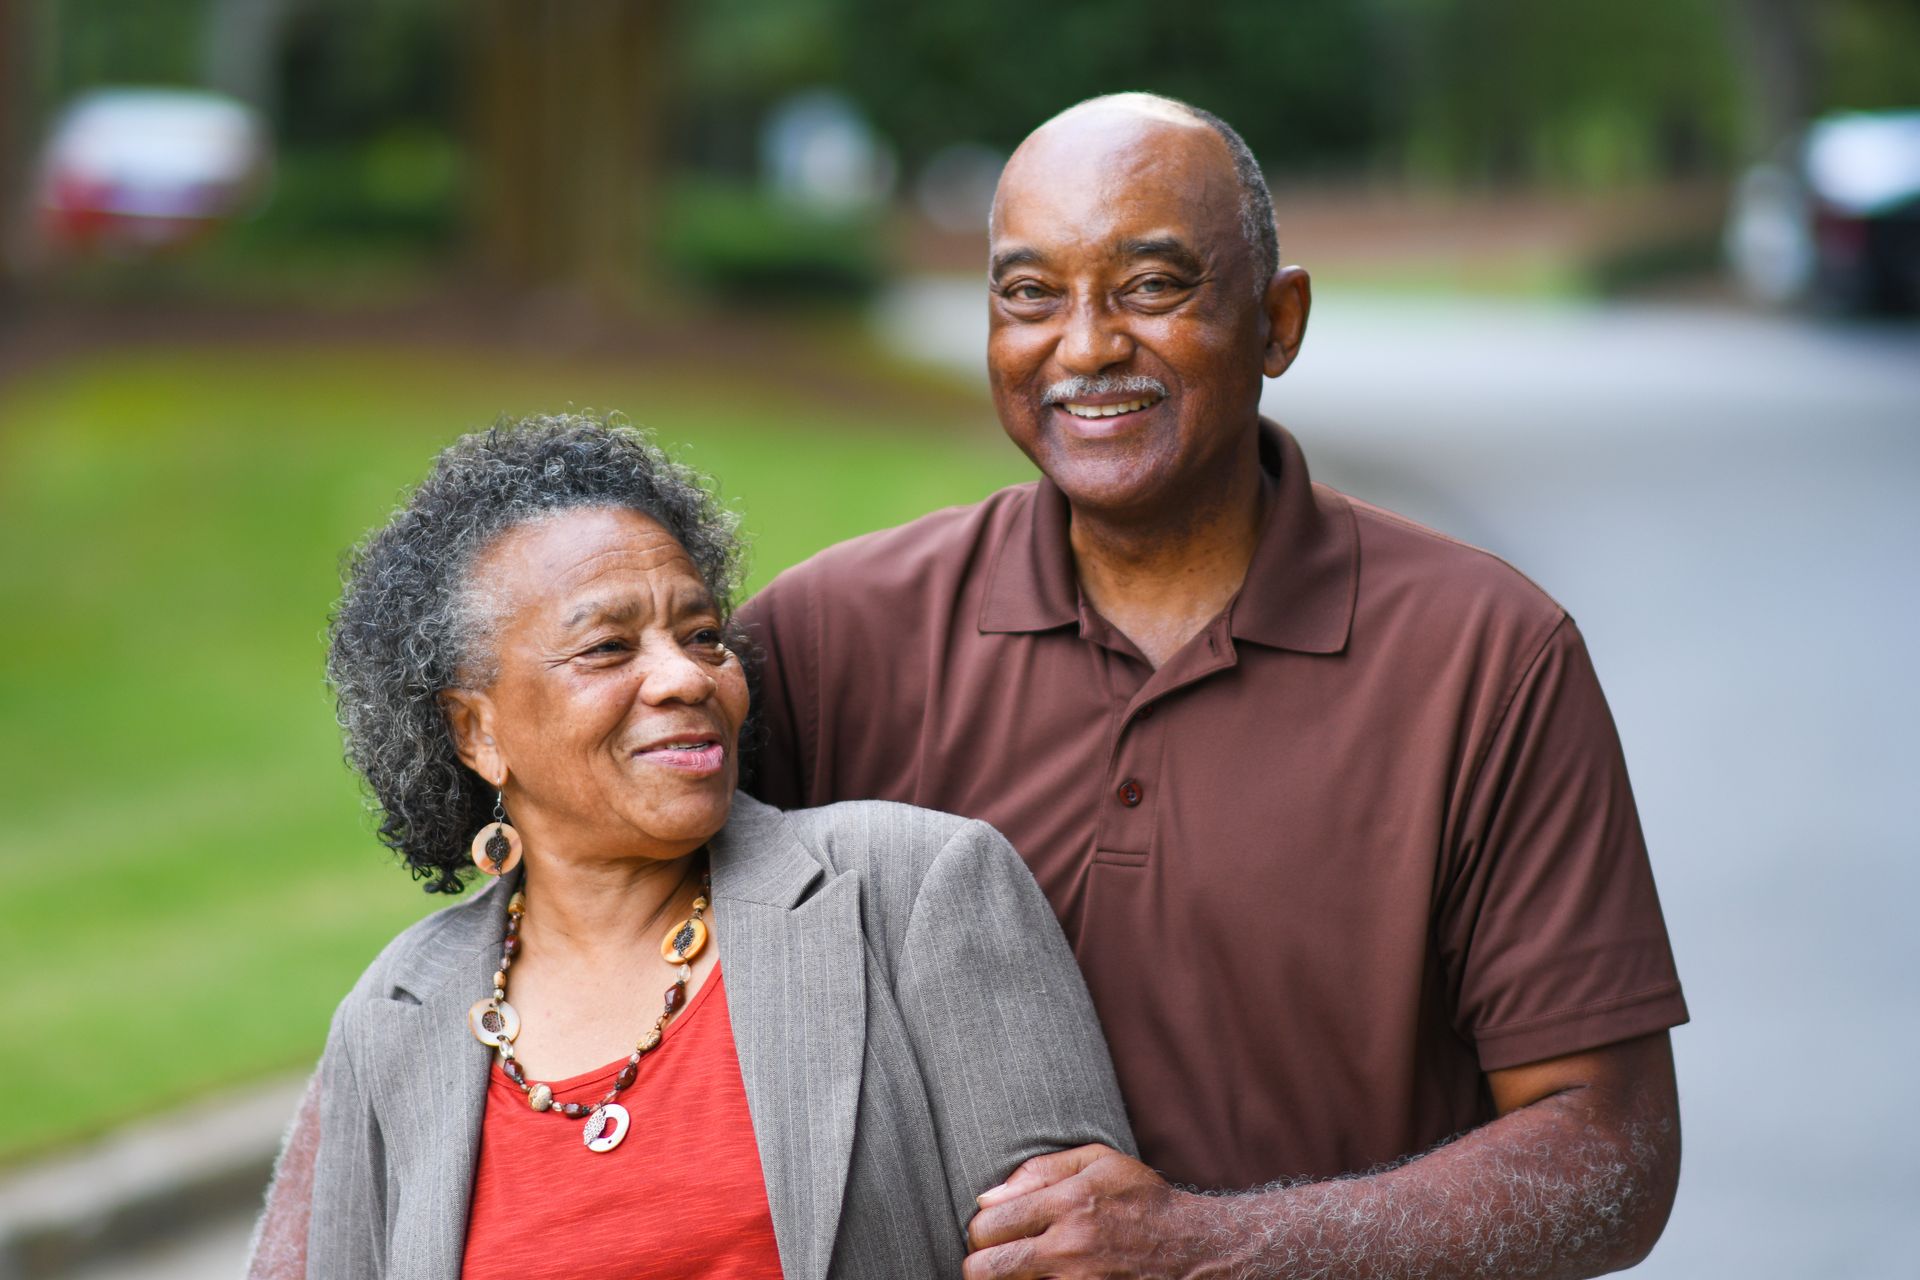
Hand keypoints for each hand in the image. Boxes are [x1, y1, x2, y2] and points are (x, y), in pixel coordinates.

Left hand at [963, 1144, 1235, 1279]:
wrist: (1192, 1249)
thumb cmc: (1141, 1200)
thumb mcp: (1098, 1162)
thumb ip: (1039, 1172)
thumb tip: (987, 1197)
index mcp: (1067, 1204)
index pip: (987, 1224)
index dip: (981, 1229)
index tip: (994, 1229)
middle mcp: (1068, 1249)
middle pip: (983, 1269)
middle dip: (981, 1262)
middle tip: (998, 1256)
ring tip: (1022, 1268)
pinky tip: (1042, 1278)